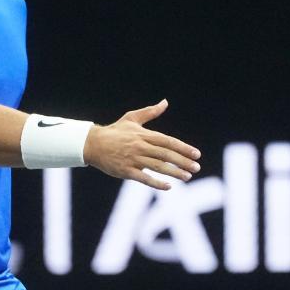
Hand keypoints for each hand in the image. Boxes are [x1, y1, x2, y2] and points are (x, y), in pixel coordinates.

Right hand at [83, 100, 201, 189]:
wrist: (92, 144)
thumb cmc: (114, 131)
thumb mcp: (132, 118)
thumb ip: (150, 112)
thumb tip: (165, 102)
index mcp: (144, 135)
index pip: (168, 141)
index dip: (183, 148)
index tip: (197, 154)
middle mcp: (140, 147)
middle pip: (166, 154)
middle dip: (183, 161)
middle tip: (197, 168)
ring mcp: (133, 159)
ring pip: (158, 166)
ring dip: (174, 172)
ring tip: (188, 177)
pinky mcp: (126, 171)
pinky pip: (144, 178)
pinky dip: (157, 183)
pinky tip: (169, 186)